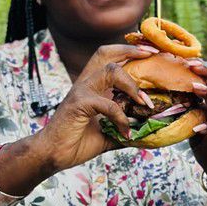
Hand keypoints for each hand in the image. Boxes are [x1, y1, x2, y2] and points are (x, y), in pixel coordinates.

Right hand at [34, 44, 159, 170]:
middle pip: (107, 53)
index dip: (129, 50)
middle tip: (152, 54)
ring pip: (111, 70)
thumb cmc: (77, 142)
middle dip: (131, 50)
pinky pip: (109, 104)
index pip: (109, 57)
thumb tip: (148, 131)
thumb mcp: (108, 133)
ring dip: (132, 85)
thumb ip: (125, 127)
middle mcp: (85, 83)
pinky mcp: (79, 103)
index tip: (151, 52)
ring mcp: (81, 91)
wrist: (53, 154)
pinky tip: (126, 132)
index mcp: (92, 85)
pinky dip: (122, 118)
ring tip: (144, 103)